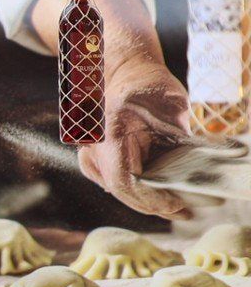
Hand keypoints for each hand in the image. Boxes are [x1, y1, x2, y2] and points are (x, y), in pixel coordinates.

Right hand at [77, 52, 192, 220]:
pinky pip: (119, 183)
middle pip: (123, 191)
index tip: (176, 206)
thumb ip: (178, 142)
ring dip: (148, 200)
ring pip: (120, 190)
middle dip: (154, 205)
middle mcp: (92, 150)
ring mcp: (90, 158)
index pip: (125, 181)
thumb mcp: (171, 109)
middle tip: (184, 213)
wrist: (123, 74)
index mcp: (108, 135)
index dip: (150, 200)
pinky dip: (140, 190)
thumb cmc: (147, 86)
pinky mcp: (96, 163)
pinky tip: (162, 196)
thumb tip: (196, 173)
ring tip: (178, 208)